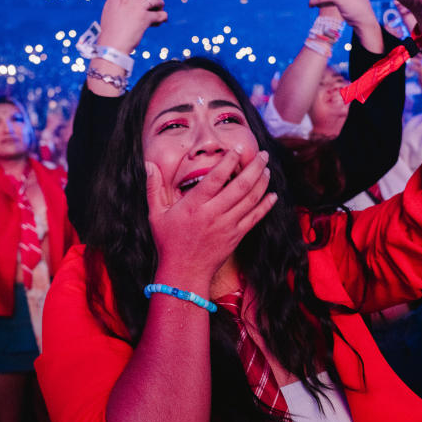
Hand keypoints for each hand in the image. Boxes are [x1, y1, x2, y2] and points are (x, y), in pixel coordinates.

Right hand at [96, 0, 167, 53]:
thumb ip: (120, 3)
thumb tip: (135, 0)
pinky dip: (163, 16)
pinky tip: (162, 19)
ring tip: (160, 8)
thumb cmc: (111, 32)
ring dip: (160, 3)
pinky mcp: (145, 18)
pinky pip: (159, 14)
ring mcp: (136, 7)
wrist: (112, 46)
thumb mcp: (110, 12)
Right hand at [145, 148, 277, 294]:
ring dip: (262, 182)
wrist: (183, 272)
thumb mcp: (156, 214)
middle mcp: (213, 214)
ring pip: (251, 199)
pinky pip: (255, 218)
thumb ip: (153, 188)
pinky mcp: (236, 236)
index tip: (238, 149)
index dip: (229, 161)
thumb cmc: (168, 242)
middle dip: (254, 167)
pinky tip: (272, 195)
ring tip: (267, 169)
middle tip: (263, 155)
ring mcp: (227, 226)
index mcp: (194, 205)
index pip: (216, 177)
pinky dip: (266, 205)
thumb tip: (148, 165)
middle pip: (240, 186)